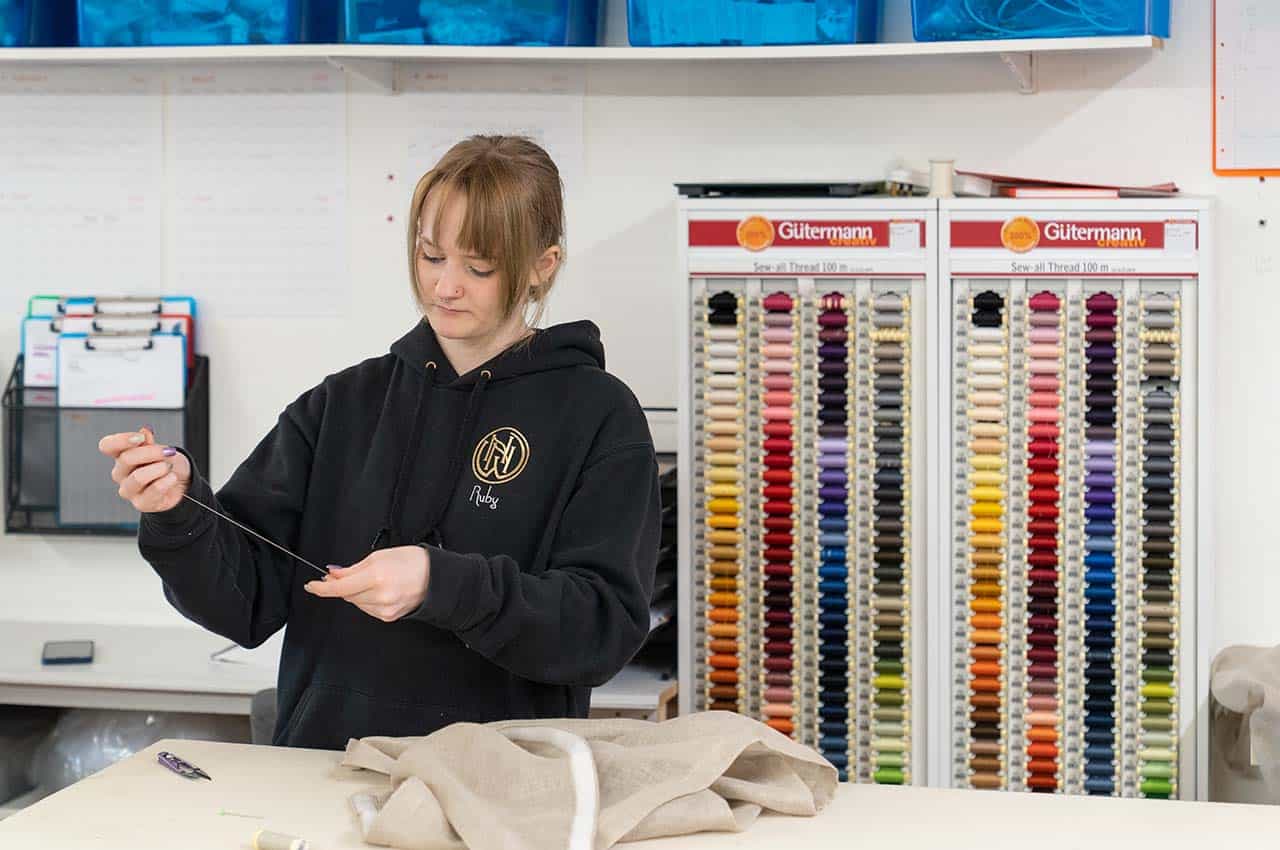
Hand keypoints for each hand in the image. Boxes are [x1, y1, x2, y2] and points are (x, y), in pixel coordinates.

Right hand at [98, 427, 190, 513]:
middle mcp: (120, 473)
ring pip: (138, 477)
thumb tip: (145, 430)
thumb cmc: (167, 464)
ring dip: (159, 469)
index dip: (121, 440)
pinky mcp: (141, 503)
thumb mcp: (160, 449)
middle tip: (169, 451)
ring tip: (169, 468)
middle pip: (126, 459)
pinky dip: (166, 482)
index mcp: (121, 456)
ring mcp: (129, 490)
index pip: (107, 446)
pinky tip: (172, 478)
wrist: (182, 484)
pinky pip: (152, 491)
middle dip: (152, 452)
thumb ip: (149, 442)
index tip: (141, 437)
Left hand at [304, 545, 429, 622]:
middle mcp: (379, 596)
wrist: (437, 578)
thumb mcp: (379, 556)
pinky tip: (380, 591)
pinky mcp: (388, 617)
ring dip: (356, 592)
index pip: (340, 587)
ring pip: (355, 603)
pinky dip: (367, 600)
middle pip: (346, 595)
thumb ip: (353, 568)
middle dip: (342, 585)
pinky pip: (367, 609)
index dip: (322, 588)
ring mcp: (384, 609)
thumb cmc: (413, 562)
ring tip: (373, 580)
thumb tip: (334, 575)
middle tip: (344, 575)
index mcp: (376, 576)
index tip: (312, 586)